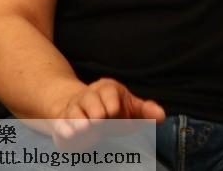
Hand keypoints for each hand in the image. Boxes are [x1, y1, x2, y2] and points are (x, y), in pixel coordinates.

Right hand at [50, 77, 164, 146]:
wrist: (81, 109)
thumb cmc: (110, 109)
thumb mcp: (129, 108)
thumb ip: (145, 111)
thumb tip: (162, 116)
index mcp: (107, 88)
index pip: (110, 94)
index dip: (114, 107)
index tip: (115, 114)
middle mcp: (89, 95)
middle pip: (91, 101)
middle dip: (96, 112)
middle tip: (100, 121)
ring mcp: (74, 108)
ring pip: (74, 112)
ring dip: (79, 121)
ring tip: (85, 128)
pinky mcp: (62, 122)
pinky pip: (60, 124)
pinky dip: (64, 129)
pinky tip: (70, 135)